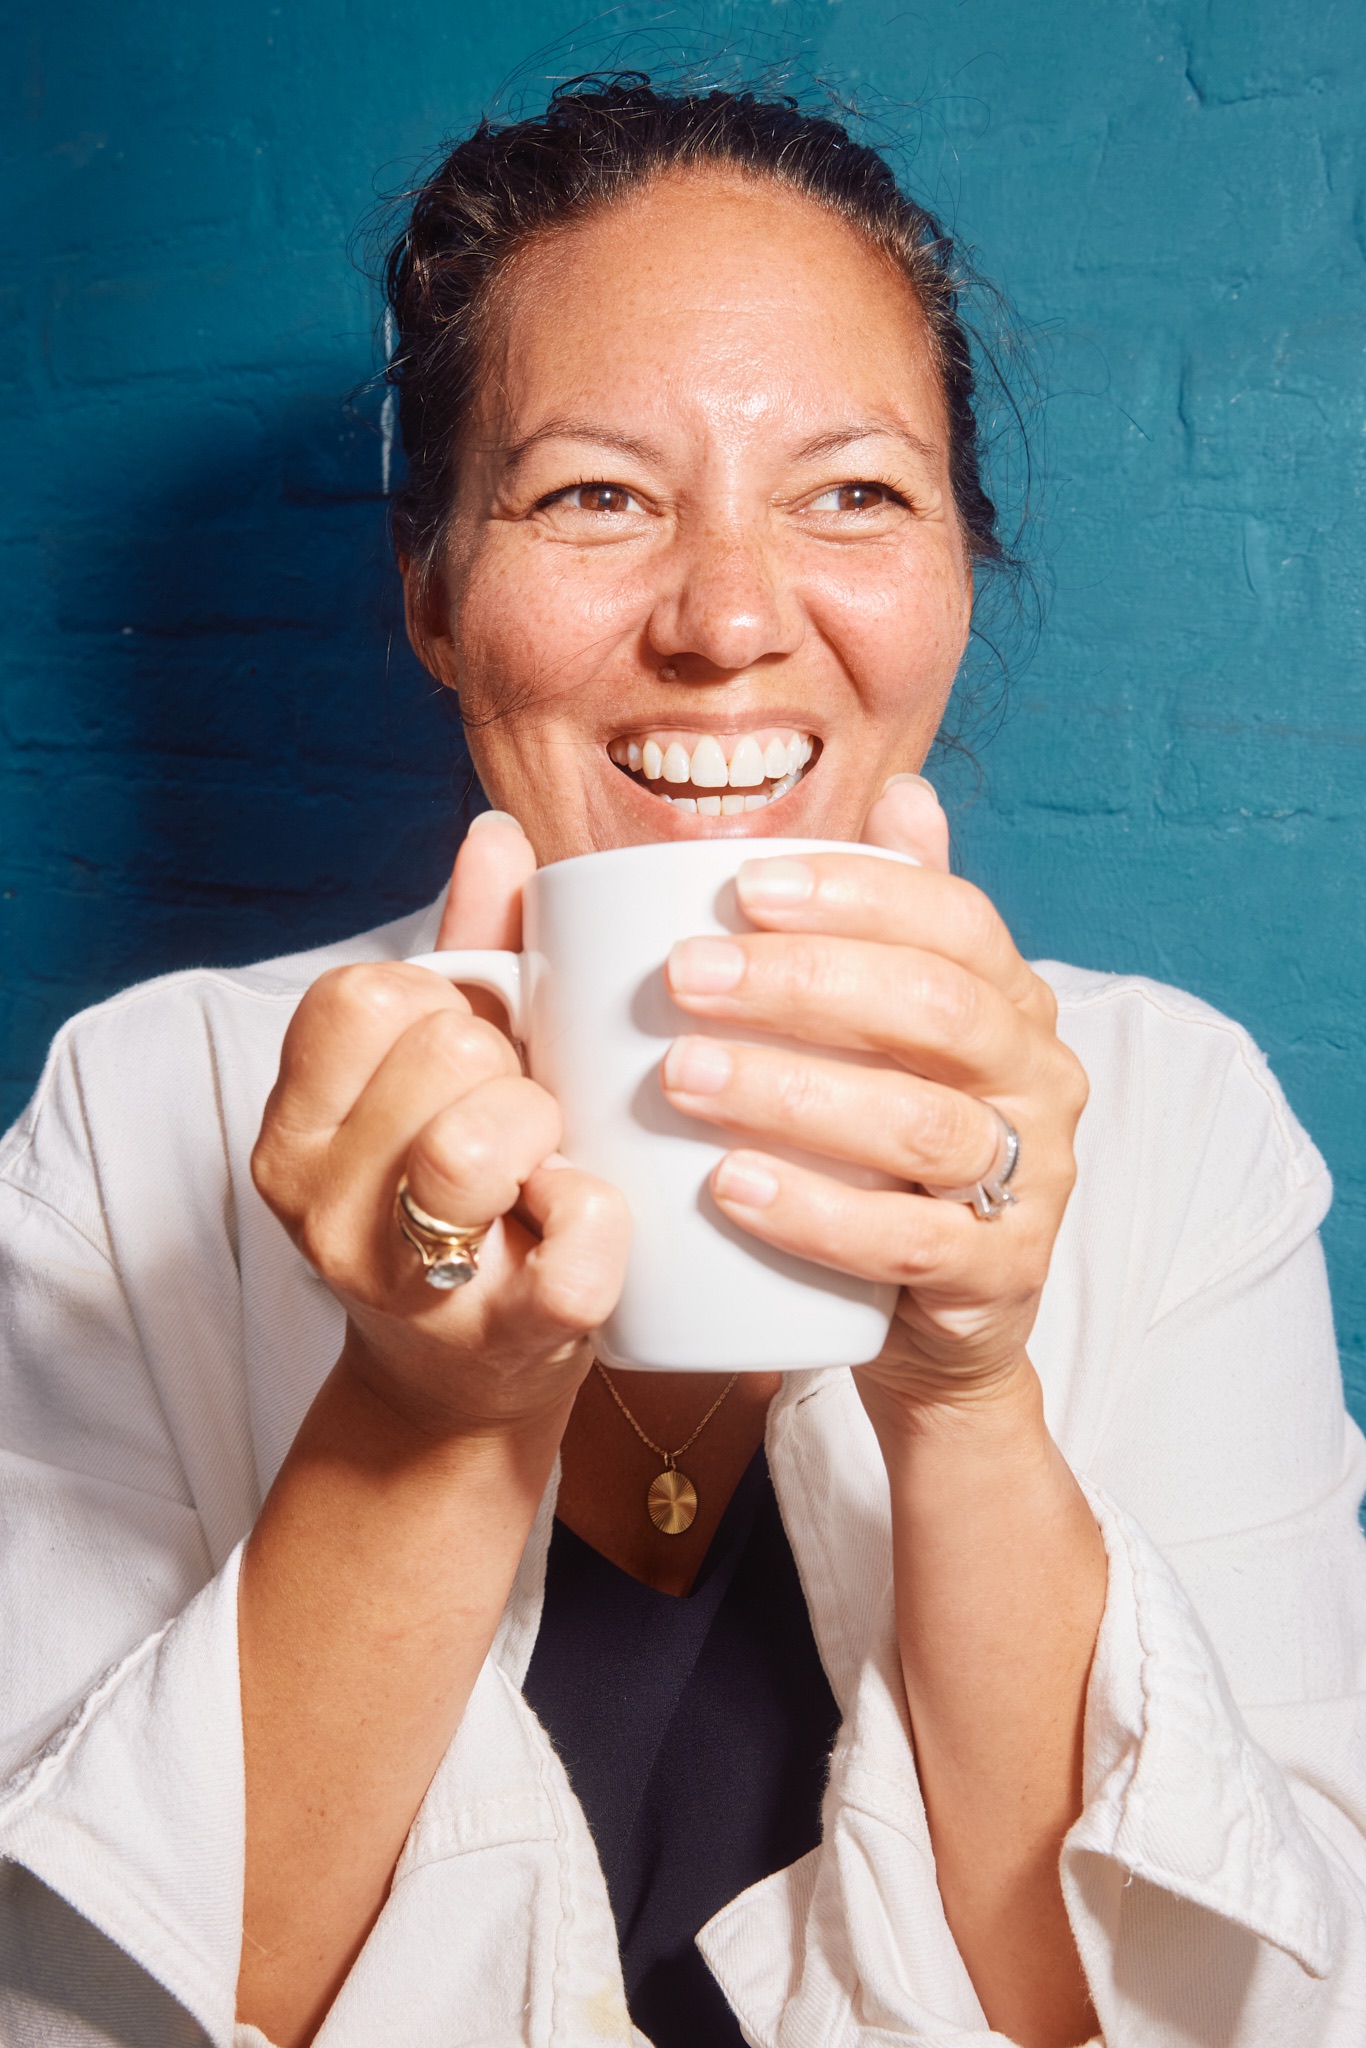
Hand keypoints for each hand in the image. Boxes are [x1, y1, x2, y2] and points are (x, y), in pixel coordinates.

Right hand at [251, 814, 630, 1439]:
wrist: (468, 1378)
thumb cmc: (469, 1192)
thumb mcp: (449, 1073)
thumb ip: (470, 953)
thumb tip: (496, 832)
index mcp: (297, 1118)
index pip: (366, 994)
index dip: (446, 1007)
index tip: (470, 1055)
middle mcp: (315, 1198)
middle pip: (440, 1052)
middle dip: (507, 1069)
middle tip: (519, 1119)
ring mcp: (396, 1278)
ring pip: (477, 1142)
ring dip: (544, 1135)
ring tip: (546, 1164)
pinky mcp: (498, 1342)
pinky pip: (571, 1256)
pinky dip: (601, 1222)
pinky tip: (589, 1215)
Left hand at [659, 778, 1088, 1414]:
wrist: (932, 1319)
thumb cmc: (884, 1152)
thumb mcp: (888, 1037)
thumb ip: (889, 924)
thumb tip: (904, 792)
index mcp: (1011, 1000)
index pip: (953, 918)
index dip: (853, 892)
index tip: (741, 885)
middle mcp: (1039, 1079)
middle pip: (936, 1009)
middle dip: (804, 983)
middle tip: (684, 977)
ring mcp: (1030, 1179)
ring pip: (922, 1123)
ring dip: (792, 1092)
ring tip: (681, 1076)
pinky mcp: (999, 1274)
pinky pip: (912, 1240)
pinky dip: (817, 1212)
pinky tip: (730, 1186)